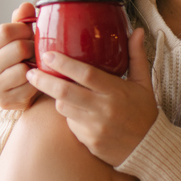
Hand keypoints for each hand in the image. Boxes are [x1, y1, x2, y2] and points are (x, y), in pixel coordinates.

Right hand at [0, 2, 39, 110]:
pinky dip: (36, 82)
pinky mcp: (5, 101)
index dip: (24, 30)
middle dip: (32, 48)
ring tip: (34, 65)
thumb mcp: (16, 38)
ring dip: (35, 66)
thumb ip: (21, 21)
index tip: (29, 34)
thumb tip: (26, 6)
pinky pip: (30, 87)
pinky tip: (33, 80)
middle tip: (35, 51)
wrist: (17, 89)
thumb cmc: (18, 58)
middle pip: (18, 48)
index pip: (5, 30)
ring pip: (24, 69)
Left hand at [26, 28, 157, 165]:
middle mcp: (104, 109)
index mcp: (117, 91)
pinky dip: (70, 117)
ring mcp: (95, 128)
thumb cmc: (144, 113)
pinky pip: (70, 125)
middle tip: (31, 72)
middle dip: (44, 81)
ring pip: (63, 109)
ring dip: (57, 98)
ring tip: (55, 90)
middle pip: (65, 92)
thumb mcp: (144, 84)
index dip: (64, 64)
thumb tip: (137, 31)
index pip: (86, 74)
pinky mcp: (89, 142)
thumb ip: (137, 57)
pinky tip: (76, 113)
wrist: (149, 149)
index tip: (48, 54)